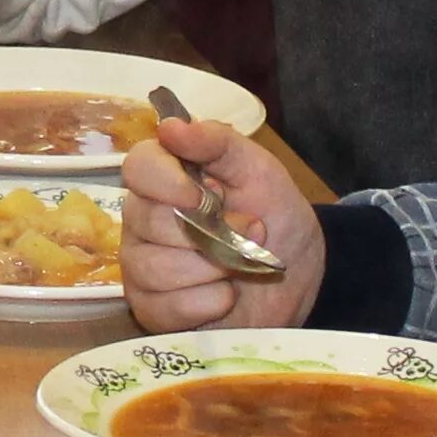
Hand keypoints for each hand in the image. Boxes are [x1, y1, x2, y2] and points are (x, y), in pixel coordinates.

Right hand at [119, 113, 324, 330]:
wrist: (300, 271)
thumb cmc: (274, 212)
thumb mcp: (256, 168)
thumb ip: (217, 142)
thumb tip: (169, 127)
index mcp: (162, 179)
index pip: (136, 167)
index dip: (166, 181)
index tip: (203, 194)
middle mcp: (141, 221)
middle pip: (148, 221)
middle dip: (211, 231)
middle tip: (249, 229)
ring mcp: (142, 267)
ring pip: (156, 267)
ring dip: (213, 268)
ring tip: (239, 264)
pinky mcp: (153, 310)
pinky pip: (167, 307)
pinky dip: (209, 302)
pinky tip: (226, 295)